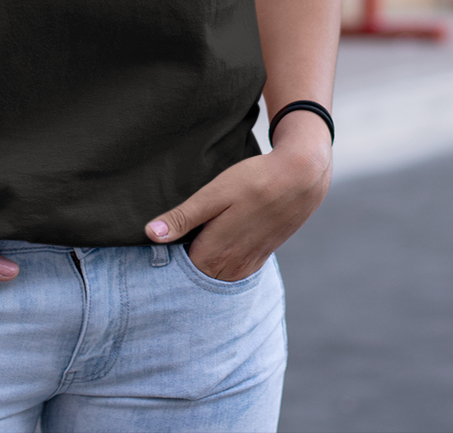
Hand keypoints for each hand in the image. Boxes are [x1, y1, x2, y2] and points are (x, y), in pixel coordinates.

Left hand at [145, 115, 331, 281]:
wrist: (300, 177)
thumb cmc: (254, 180)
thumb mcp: (214, 194)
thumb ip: (183, 218)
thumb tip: (151, 234)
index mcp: (214, 254)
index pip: (178, 271)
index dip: (166, 258)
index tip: (157, 244)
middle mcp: (231, 267)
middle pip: (196, 276)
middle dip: (183, 264)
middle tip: (174, 240)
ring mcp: (248, 265)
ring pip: (215, 275)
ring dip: (204, 264)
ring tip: (194, 240)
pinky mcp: (260, 257)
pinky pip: (233, 270)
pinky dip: (222, 262)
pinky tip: (219, 242)